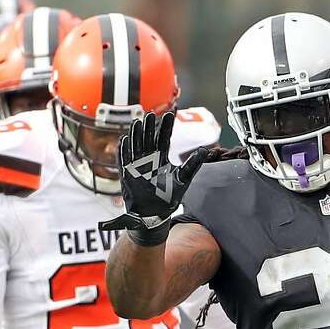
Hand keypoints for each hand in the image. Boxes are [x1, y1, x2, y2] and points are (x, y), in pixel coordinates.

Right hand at [98, 111, 204, 245]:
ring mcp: (137, 165)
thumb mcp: (183, 179)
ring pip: (136, 145)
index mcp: (161, 159)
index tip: (170, 114)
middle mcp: (149, 159)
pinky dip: (124, 151)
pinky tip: (125, 140)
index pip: (163, 138)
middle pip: (148, 138)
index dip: (166, 126)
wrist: (155, 214)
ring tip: (139, 122)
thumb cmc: (169, 198)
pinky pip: (124, 160)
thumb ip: (193, 165)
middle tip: (151, 114)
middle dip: (149, 126)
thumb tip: (205, 150)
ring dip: (137, 134)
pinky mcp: (128, 174)